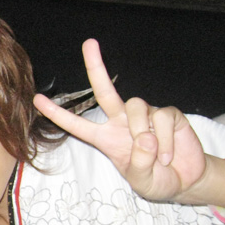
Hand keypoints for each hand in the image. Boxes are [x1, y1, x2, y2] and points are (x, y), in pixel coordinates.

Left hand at [33, 39, 206, 203]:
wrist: (186, 181)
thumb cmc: (157, 180)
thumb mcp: (143, 182)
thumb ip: (139, 165)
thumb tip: (145, 138)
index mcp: (106, 138)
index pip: (77, 124)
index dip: (57, 113)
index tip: (37, 99)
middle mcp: (122, 121)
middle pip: (105, 90)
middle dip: (96, 66)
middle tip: (89, 43)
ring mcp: (145, 116)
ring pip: (137, 107)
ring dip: (144, 133)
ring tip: (157, 157)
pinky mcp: (168, 115)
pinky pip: (163, 119)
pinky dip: (166, 140)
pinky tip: (169, 155)